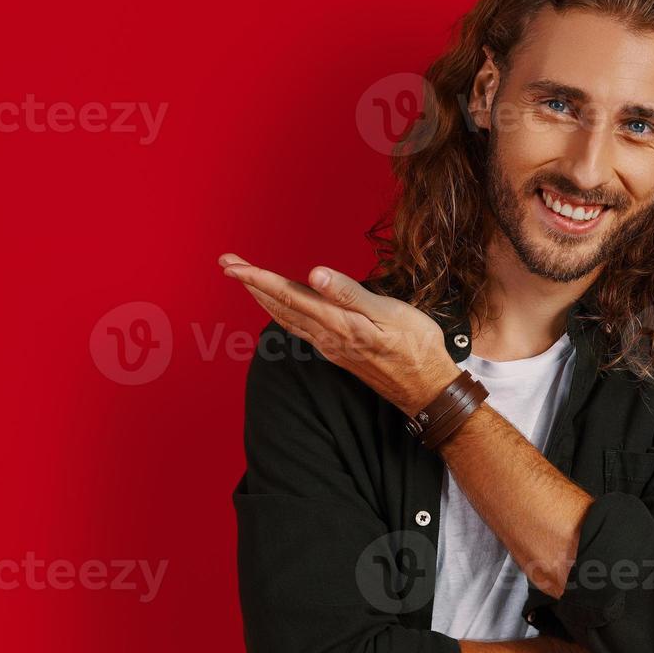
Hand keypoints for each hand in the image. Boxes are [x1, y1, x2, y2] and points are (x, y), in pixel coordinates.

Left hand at [218, 253, 461, 413]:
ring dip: (263, 298)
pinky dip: (282, 313)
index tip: (233, 264)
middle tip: (227, 263)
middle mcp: (327, 336)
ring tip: (245, 280)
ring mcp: (330, 347)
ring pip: (286, 319)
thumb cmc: (415, 348)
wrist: (426, 389)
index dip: (258, 278)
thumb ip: (349, 293)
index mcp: (337, 322)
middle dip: (251, 284)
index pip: (288, 295)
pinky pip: (299, 329)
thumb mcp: (389, 314)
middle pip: (280, 306)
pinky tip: (281, 307)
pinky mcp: (338, 353)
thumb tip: (315, 275)